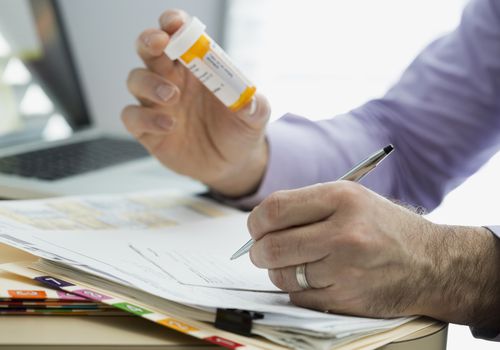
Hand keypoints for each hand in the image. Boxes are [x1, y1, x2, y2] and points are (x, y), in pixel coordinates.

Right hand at [122, 10, 270, 196]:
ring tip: (172, 96)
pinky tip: (169, 124)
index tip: (175, 23)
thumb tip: (249, 101)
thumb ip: (255, 106)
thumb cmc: (240, 130)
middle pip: (148, 49)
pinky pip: (133, 117)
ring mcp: (157, 104)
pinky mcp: (148, 130)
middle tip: (160, 43)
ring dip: (150, 83)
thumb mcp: (256, 117)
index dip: (172, 23)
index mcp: (196, 66)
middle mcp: (172, 79)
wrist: (232, 163)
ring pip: (136, 80)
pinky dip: (145, 118)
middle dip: (149, 41)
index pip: (178, 35)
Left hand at [247, 181, 499, 327]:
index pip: (275, 210)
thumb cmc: (384, 227)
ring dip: (279, 271)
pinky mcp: (347, 298)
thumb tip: (260, 223)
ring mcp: (345, 269)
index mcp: (341, 198)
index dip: (256, 222)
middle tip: (263, 250)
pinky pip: (298, 296)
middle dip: (258, 251)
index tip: (257, 228)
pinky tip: (316, 278)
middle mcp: (344, 233)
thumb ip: (306, 205)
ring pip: (282, 275)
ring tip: (295, 263)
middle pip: (272, 246)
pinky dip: (298, 289)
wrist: (432, 263)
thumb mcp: (351, 198)